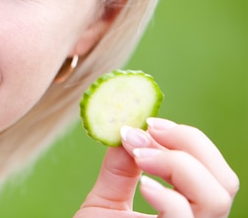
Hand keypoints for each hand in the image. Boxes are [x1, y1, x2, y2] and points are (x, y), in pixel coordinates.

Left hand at [74, 118, 238, 217]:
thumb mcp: (105, 200)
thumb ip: (120, 168)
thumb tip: (128, 128)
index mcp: (186, 213)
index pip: (213, 174)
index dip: (190, 141)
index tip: (150, 122)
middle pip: (225, 183)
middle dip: (190, 145)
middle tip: (147, 131)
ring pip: (216, 200)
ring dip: (178, 164)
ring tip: (139, 156)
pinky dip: (169, 197)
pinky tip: (144, 186)